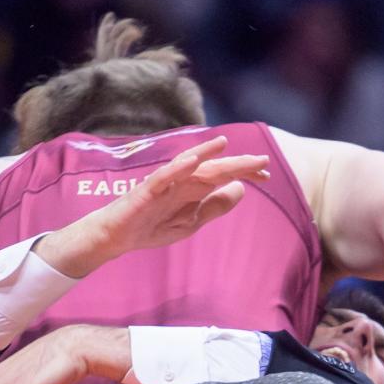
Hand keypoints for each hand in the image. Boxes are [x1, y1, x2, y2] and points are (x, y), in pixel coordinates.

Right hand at [37, 135, 269, 275]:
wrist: (116, 237)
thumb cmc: (150, 227)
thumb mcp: (190, 223)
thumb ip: (213, 207)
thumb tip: (241, 190)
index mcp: (192, 190)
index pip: (222, 177)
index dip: (244, 174)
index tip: (267, 175)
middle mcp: (181, 181)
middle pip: (212, 169)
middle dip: (236, 165)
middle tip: (262, 161)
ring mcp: (164, 183)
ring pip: (190, 167)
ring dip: (209, 156)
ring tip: (227, 146)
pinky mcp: (147, 190)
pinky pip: (164, 176)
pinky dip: (179, 167)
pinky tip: (194, 159)